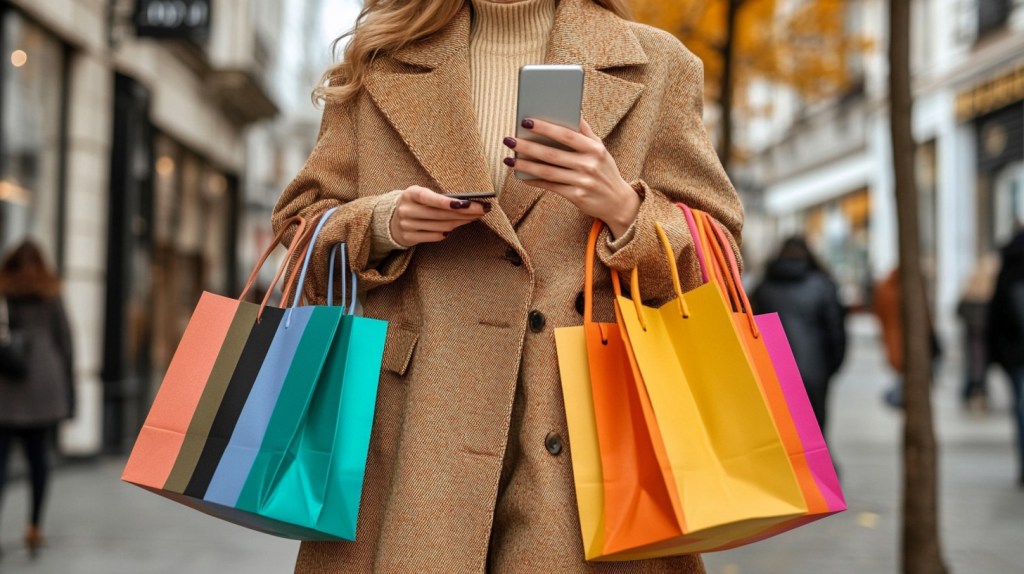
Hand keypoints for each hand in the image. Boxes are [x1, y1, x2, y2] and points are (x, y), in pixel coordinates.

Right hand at [390, 185, 489, 246]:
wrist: (391, 219)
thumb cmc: (415, 203)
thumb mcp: (421, 195)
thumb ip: (438, 198)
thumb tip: (467, 203)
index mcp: (410, 194)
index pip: (430, 198)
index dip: (447, 202)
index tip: (467, 203)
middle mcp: (407, 210)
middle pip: (441, 214)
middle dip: (465, 212)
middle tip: (483, 209)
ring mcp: (407, 225)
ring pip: (441, 226)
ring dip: (461, 222)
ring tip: (474, 217)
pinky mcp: (409, 238)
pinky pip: (435, 236)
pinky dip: (447, 232)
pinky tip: (455, 226)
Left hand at [503, 118, 639, 237]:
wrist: (618, 202)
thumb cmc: (605, 170)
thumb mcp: (600, 149)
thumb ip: (585, 131)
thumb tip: (572, 110)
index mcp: (594, 148)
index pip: (566, 135)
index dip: (545, 128)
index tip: (526, 121)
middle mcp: (589, 164)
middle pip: (551, 154)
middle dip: (527, 146)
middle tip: (509, 140)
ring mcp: (582, 182)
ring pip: (547, 172)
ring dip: (526, 165)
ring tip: (509, 158)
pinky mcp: (576, 196)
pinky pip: (550, 186)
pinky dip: (534, 180)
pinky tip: (521, 175)